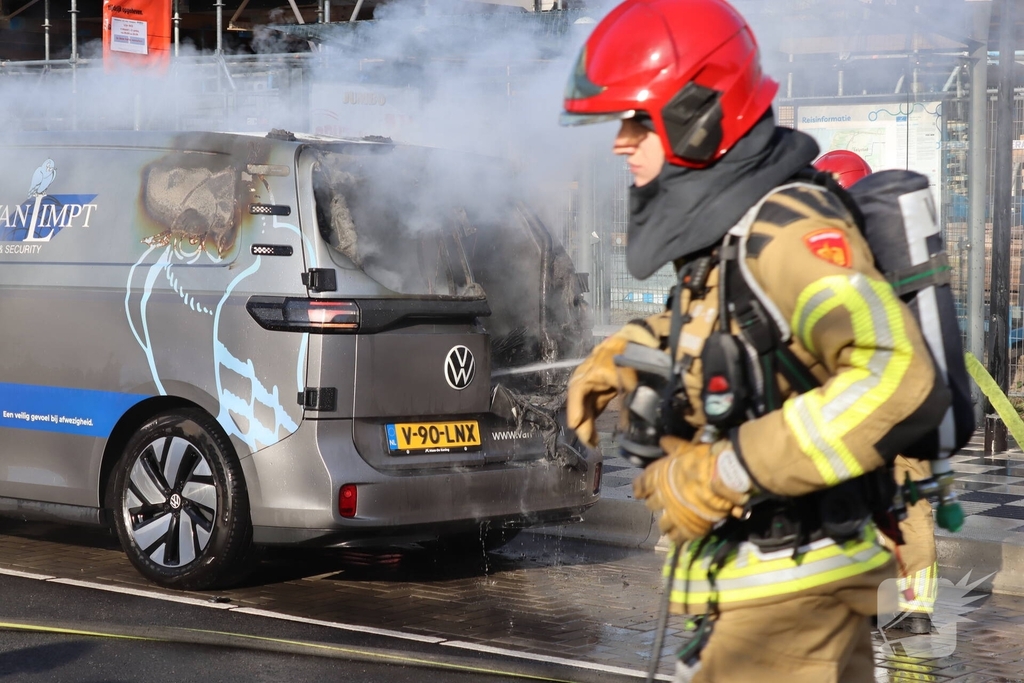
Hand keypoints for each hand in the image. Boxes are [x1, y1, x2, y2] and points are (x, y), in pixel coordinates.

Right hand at [566, 322, 660, 446]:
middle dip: (581, 420)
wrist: (647, 342)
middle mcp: (590, 372)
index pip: (579, 388)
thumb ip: (631, 403)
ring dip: (586, 421)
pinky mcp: (602, 384)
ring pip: (585, 402)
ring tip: (592, 442)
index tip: (575, 424)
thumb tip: (628, 430)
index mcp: (595, 367)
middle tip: (588, 442)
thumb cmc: (639, 358)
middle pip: (579, 397)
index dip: (576, 407)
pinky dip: (592, 416)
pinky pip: (592, 402)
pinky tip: (594, 432)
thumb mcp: (636, 380)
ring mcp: (595, 377)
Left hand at [633, 436, 752, 542]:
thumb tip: (663, 440)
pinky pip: (678, 538)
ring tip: (670, 525)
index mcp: (657, 478)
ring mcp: (673, 515)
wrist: (721, 478)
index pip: (640, 485)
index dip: (640, 489)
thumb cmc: (702, 460)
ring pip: (662, 525)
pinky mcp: (687, 528)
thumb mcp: (686, 449)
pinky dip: (679, 537)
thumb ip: (674, 447)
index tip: (640, 493)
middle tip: (663, 505)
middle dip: (656, 505)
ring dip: (666, 524)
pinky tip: (681, 536)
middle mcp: (661, 497)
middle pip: (651, 506)